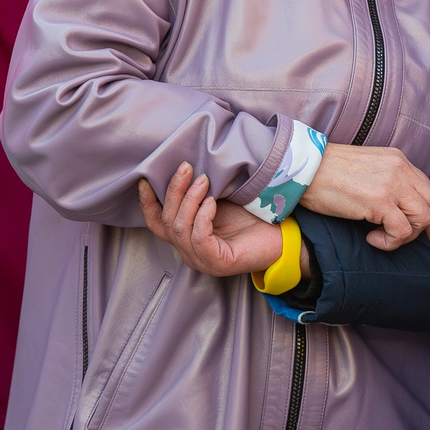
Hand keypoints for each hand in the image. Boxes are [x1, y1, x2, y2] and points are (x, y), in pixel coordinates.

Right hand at [136, 163, 284, 278]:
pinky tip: (212, 203)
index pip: (157, 224)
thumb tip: (186, 166)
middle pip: (167, 222)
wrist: (283, 237)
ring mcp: (202, 260)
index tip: (146, 179)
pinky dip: (202, 217)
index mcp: (187, 237)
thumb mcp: (221, 199)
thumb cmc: (252, 217)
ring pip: (180, 229)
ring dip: (189, 200)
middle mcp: (190, 252)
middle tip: (186, 167)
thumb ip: (201, 191)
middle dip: (173, 191)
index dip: (147, 203)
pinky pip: (199, 239)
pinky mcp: (218, 263)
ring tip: (204, 180)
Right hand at [301, 143, 429, 249]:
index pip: (428, 188)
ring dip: (405, 236)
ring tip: (382, 236)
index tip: (425, 230)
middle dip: (426, 228)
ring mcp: (392, 185)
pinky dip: (389, 242)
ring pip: (422, 219)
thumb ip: (387, 180)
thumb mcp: (367, 169)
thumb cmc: (326, 171)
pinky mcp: (380, 202)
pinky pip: (402, 232)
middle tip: (408, 240)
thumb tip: (397, 206)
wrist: (304, 168)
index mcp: (398, 160)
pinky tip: (370, 238)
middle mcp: (400, 169)